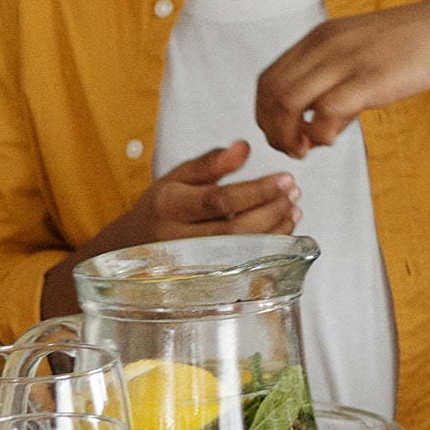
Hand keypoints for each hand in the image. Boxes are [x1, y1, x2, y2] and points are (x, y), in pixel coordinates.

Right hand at [76, 142, 299, 261]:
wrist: (135, 244)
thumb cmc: (162, 206)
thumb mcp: (178, 177)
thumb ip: (212, 163)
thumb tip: (244, 148)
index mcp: (170, 207)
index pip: (219, 200)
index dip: (257, 190)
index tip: (286, 178)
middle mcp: (177, 240)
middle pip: (234, 230)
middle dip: (271, 210)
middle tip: (294, 193)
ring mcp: (190, 265)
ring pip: (241, 252)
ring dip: (275, 230)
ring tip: (294, 208)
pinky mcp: (202, 280)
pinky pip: (243, 267)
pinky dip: (268, 249)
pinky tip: (283, 230)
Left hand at [250, 0, 429, 155]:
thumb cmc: (413, 43)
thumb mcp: (361, 48)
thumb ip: (335, 76)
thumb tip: (318, 120)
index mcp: (320, 37)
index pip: (267, 78)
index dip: (265, 113)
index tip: (282, 132)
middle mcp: (324, 45)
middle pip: (270, 93)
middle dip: (272, 129)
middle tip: (291, 147)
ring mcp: (345, 61)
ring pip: (287, 103)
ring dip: (289, 136)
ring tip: (306, 149)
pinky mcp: (368, 79)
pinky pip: (324, 113)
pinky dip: (320, 134)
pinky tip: (332, 139)